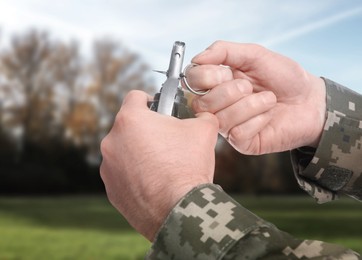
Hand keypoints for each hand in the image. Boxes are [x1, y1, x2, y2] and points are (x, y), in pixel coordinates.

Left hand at [100, 90, 218, 240]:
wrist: (179, 210)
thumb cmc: (188, 166)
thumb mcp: (204, 130)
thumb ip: (201, 115)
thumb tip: (203, 116)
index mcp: (130, 120)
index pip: (135, 97)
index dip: (151, 100)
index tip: (160, 111)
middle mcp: (112, 141)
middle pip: (129, 126)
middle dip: (146, 130)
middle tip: (166, 141)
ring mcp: (107, 167)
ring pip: (124, 151)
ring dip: (138, 153)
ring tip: (161, 165)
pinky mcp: (111, 189)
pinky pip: (122, 174)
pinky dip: (134, 175)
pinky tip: (154, 183)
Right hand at [185, 41, 325, 154]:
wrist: (310, 100)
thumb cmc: (283, 77)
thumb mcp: (255, 55)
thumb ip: (224, 51)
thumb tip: (198, 58)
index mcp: (217, 82)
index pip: (191, 80)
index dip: (207, 77)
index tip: (227, 73)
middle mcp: (218, 105)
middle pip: (201, 103)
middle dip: (230, 92)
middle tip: (250, 87)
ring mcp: (228, 125)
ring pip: (220, 119)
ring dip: (249, 105)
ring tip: (268, 100)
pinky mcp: (241, 142)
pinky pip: (237, 133)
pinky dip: (257, 120)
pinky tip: (268, 116)